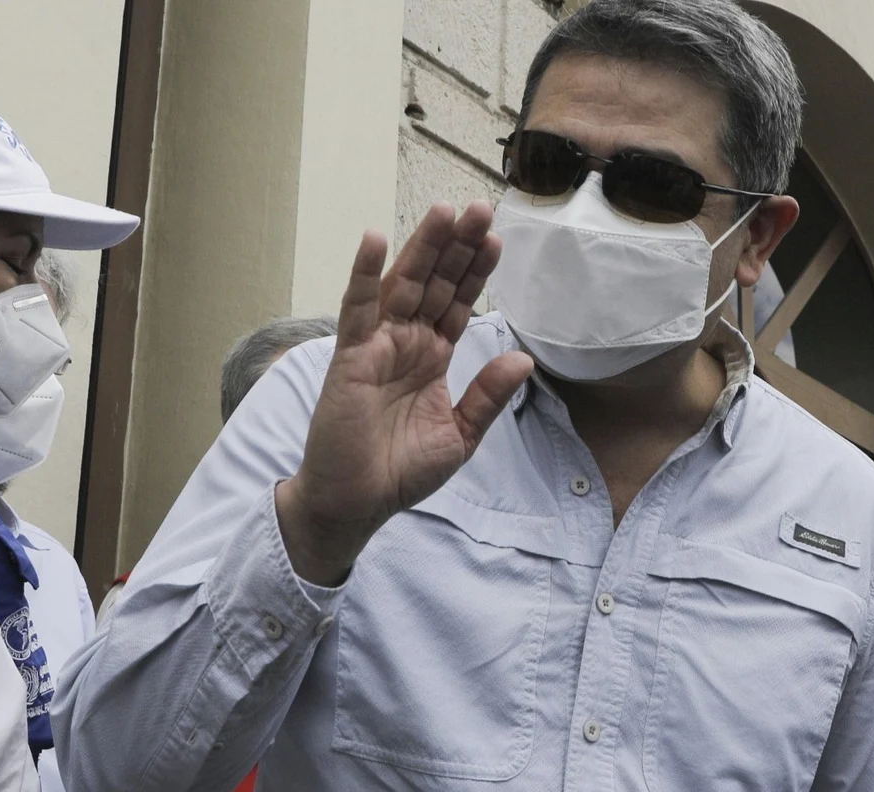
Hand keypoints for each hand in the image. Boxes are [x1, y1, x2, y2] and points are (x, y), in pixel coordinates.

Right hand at [275, 201, 532, 584]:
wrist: (357, 502)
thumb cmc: (400, 472)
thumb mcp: (460, 436)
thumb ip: (488, 396)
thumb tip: (522, 358)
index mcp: (432, 358)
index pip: (459, 303)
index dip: (476, 271)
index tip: (495, 237)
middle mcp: (406, 343)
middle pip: (436, 283)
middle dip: (456, 246)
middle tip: (478, 206)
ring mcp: (377, 346)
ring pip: (403, 285)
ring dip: (422, 247)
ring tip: (443, 210)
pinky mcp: (350, 356)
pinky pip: (357, 309)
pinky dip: (363, 274)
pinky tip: (374, 239)